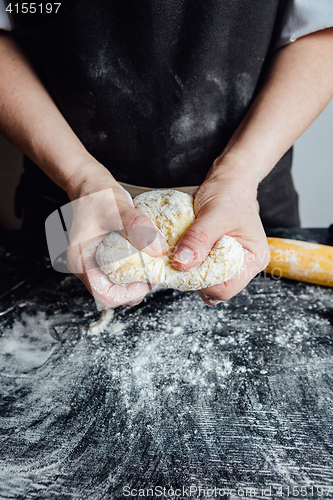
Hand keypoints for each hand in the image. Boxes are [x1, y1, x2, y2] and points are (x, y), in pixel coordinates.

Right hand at [66, 165, 167, 308]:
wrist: (91, 185)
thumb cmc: (98, 195)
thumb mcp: (119, 208)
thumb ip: (138, 227)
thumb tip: (158, 250)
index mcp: (81, 260)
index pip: (106, 296)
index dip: (130, 292)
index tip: (148, 278)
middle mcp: (84, 267)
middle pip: (113, 295)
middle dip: (137, 287)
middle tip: (155, 270)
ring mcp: (92, 265)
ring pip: (118, 287)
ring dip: (137, 280)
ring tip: (152, 263)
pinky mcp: (102, 261)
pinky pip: (119, 275)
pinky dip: (135, 271)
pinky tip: (146, 258)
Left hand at [170, 171, 269, 304]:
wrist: (229, 182)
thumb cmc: (229, 194)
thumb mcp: (213, 213)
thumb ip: (198, 239)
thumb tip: (182, 264)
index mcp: (253, 259)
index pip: (226, 289)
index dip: (202, 282)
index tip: (183, 266)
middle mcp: (245, 266)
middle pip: (216, 290)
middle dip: (195, 279)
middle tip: (179, 259)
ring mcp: (231, 265)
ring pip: (207, 284)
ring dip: (191, 274)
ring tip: (182, 254)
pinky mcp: (218, 260)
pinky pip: (203, 273)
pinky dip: (191, 267)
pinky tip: (185, 253)